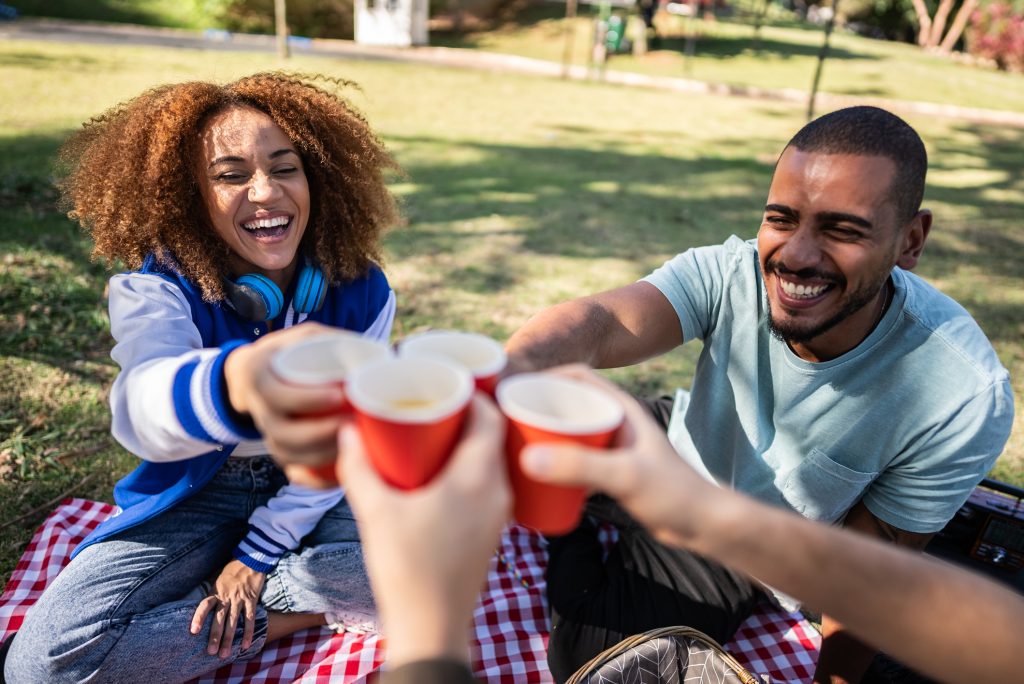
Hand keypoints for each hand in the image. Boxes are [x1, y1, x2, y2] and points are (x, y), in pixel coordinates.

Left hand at [190, 559, 265, 657]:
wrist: (251, 559)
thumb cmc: (232, 570)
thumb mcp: (218, 580)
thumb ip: (212, 594)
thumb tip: (203, 609)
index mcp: (215, 592)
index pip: (204, 606)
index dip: (199, 618)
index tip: (193, 631)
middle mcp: (226, 597)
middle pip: (219, 619)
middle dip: (215, 637)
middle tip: (211, 652)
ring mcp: (239, 599)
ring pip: (233, 622)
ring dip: (229, 639)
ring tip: (225, 654)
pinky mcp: (251, 599)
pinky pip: (249, 618)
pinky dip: (248, 632)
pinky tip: (245, 645)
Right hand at [224, 323, 345, 469]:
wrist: (252, 373)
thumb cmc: (289, 351)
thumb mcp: (305, 336)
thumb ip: (334, 339)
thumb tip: (380, 353)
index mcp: (258, 377)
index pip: (277, 394)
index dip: (306, 399)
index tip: (338, 396)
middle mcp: (258, 409)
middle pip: (281, 433)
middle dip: (318, 434)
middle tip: (352, 423)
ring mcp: (267, 433)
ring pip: (287, 456)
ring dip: (320, 457)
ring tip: (354, 447)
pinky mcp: (279, 449)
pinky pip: (292, 471)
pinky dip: (314, 480)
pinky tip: (339, 476)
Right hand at [339, 394, 510, 667]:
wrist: (431, 627)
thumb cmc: (406, 568)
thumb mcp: (375, 511)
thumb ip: (359, 467)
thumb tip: (347, 431)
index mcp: (478, 477)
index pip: (491, 417)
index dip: (473, 394)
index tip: (446, 384)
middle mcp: (498, 491)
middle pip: (494, 436)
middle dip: (467, 415)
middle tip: (436, 404)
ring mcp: (498, 514)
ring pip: (491, 462)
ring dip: (469, 444)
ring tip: (434, 434)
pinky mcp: (491, 533)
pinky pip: (488, 485)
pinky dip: (470, 469)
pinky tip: (440, 474)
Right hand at [519, 365, 716, 547]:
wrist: (702, 525)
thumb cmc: (673, 494)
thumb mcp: (624, 476)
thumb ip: (579, 466)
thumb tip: (529, 457)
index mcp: (621, 407)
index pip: (575, 375)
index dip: (542, 376)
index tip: (511, 392)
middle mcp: (615, 420)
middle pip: (567, 402)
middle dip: (534, 408)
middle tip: (501, 425)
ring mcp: (612, 446)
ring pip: (568, 431)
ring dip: (541, 435)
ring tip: (510, 449)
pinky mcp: (611, 470)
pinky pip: (573, 457)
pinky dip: (553, 460)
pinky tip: (534, 476)